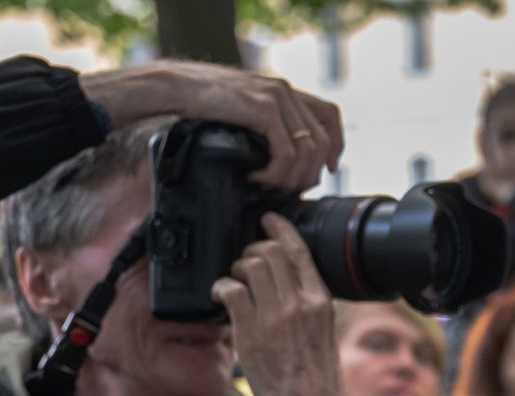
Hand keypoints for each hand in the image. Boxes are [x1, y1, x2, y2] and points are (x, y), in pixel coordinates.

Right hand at [82, 64, 340, 192]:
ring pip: (307, 151)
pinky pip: (285, 152)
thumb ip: (269, 125)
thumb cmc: (205, 104)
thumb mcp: (246, 112)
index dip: (336, 146)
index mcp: (286, 91)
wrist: (178, 87)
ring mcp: (276, 98)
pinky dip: (276, 173)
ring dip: (292, 177)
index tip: (328, 169)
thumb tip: (286, 158)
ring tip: (271, 186)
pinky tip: (258, 178)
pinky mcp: (263, 109)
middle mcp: (286, 91)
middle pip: (322, 141)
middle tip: (290, 189)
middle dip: (311, 173)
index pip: (330, 117)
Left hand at [215, 213, 369, 395]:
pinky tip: (220, 297)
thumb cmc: (318, 385)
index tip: (267, 220)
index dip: (279, 229)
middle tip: (244, 266)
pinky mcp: (253, 331)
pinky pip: (231, 290)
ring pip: (250, 265)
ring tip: (234, 285)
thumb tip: (286, 294)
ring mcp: (277, 316)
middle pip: (271, 252)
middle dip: (251, 252)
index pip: (300, 251)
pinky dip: (221, 287)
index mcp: (322, 302)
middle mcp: (301, 303)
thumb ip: (307, 311)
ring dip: (236, 268)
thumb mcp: (323, 337)